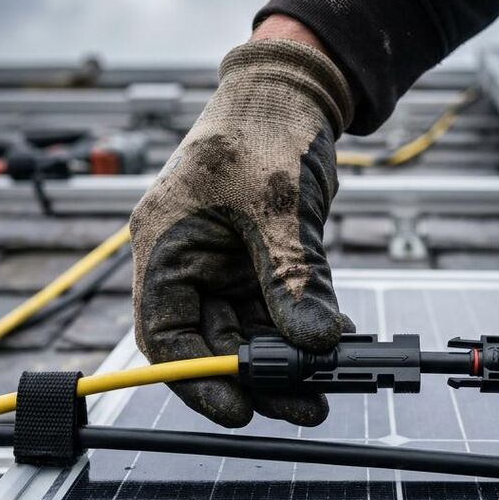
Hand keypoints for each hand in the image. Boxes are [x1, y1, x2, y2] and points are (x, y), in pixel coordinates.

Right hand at [130, 34, 352, 427]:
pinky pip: (276, 311)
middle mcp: (188, 261)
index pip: (164, 333)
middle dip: (257, 377)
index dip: (196, 378)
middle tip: (304, 404)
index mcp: (166, 243)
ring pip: (248, 332)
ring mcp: (223, 264)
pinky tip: (334, 344)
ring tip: (327, 384)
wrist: (294, 91)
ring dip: (286, 360)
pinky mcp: (257, 263)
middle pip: (211, 341)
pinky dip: (302, 330)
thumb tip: (315, 343)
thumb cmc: (264, 127)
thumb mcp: (278, 207)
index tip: (237, 408)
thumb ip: (293, 278)